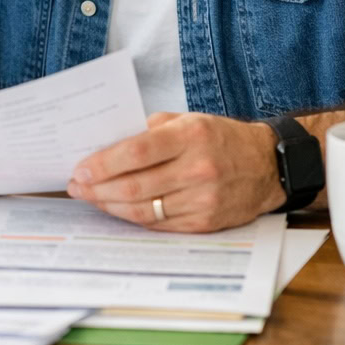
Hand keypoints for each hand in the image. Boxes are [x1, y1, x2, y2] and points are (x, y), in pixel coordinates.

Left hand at [66, 112, 284, 232]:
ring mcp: (203, 199)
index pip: (136, 152)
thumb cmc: (220, 137)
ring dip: (111, 206)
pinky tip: (118, 210)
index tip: (80, 170)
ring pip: (144, 210)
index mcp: (190, 136)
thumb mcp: (188, 120)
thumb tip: (106, 146)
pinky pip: (160, 225)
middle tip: (77, 187)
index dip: (103, 163)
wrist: (267, 165)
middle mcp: (197, 169)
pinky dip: (134, 218)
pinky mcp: (206, 222)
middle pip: (135, 185)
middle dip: (98, 188)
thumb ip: (149, 130)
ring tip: (92, 198)